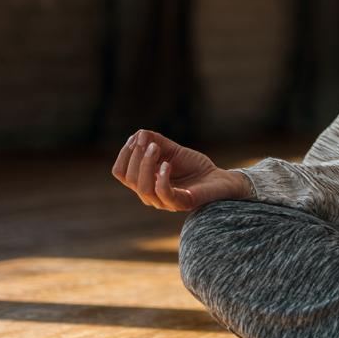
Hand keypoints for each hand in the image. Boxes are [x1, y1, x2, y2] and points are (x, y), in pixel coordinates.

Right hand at [111, 130, 249, 211]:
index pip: (120, 172)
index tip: (137, 138)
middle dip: (136, 156)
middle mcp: (149, 194)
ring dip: (146, 164)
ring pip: (143, 188)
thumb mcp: (172, 149)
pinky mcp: (180, 203)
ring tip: (156, 148)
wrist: (217, 178)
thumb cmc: (193, 166)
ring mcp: (163, 201)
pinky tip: (167, 164)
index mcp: (143, 181)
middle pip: (129, 178)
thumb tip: (139, 134)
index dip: (125, 154)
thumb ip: (155, 141)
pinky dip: (162, 177)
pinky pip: (163, 194)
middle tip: (151, 142)